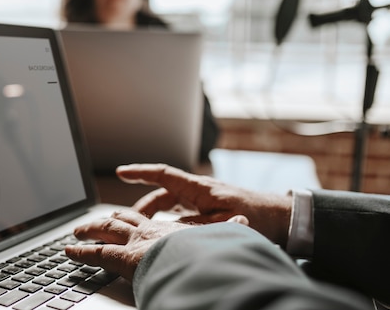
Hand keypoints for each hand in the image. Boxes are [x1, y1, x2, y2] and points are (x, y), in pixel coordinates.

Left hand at [65, 209, 247, 280]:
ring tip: (76, 232)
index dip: (134, 213)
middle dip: (106, 219)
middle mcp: (147, 231)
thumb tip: (244, 223)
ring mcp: (134, 243)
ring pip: (104, 231)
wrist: (206, 260)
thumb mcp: (222, 241)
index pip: (146, 217)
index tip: (124, 214)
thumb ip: (228, 231)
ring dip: (88, 230)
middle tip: (94, 221)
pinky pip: (96, 253)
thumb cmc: (214, 254)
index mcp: (167, 231)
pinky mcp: (124, 258)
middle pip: (120, 219)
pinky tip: (68, 252)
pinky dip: (80, 253)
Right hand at [116, 163, 291, 246]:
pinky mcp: (210, 209)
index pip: (163, 174)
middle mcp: (199, 190)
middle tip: (129, 221)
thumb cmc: (259, 217)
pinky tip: (168, 233)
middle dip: (144, 204)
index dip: (140, 172)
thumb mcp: (223, 223)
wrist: (284, 218)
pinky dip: (170, 220)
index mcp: (200, 188)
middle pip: (163, 193)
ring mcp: (204, 199)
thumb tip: (167, 230)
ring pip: (171, 203)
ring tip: (145, 229)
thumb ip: (193, 226)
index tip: (121, 172)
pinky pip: (182, 211)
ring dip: (157, 214)